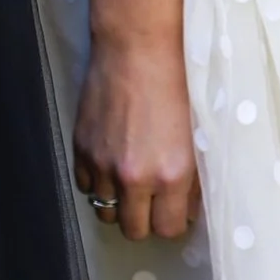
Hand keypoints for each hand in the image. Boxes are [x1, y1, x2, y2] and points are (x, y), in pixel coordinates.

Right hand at [75, 39, 200, 240]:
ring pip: (105, 211)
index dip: (174, 222)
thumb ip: (193, 177)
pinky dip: (99, 183)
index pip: (168, 229)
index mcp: (171, 174)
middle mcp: (134, 177)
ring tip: (135, 182)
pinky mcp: (80, 151)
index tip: (177, 211)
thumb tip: (188, 207)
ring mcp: (102, 166)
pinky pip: (86, 187)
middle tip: (156, 202)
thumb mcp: (199, 135)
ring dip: (120, 203)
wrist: (138, 49)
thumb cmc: (178, 84)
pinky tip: (114, 164)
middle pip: (133, 230)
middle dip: (147, 220)